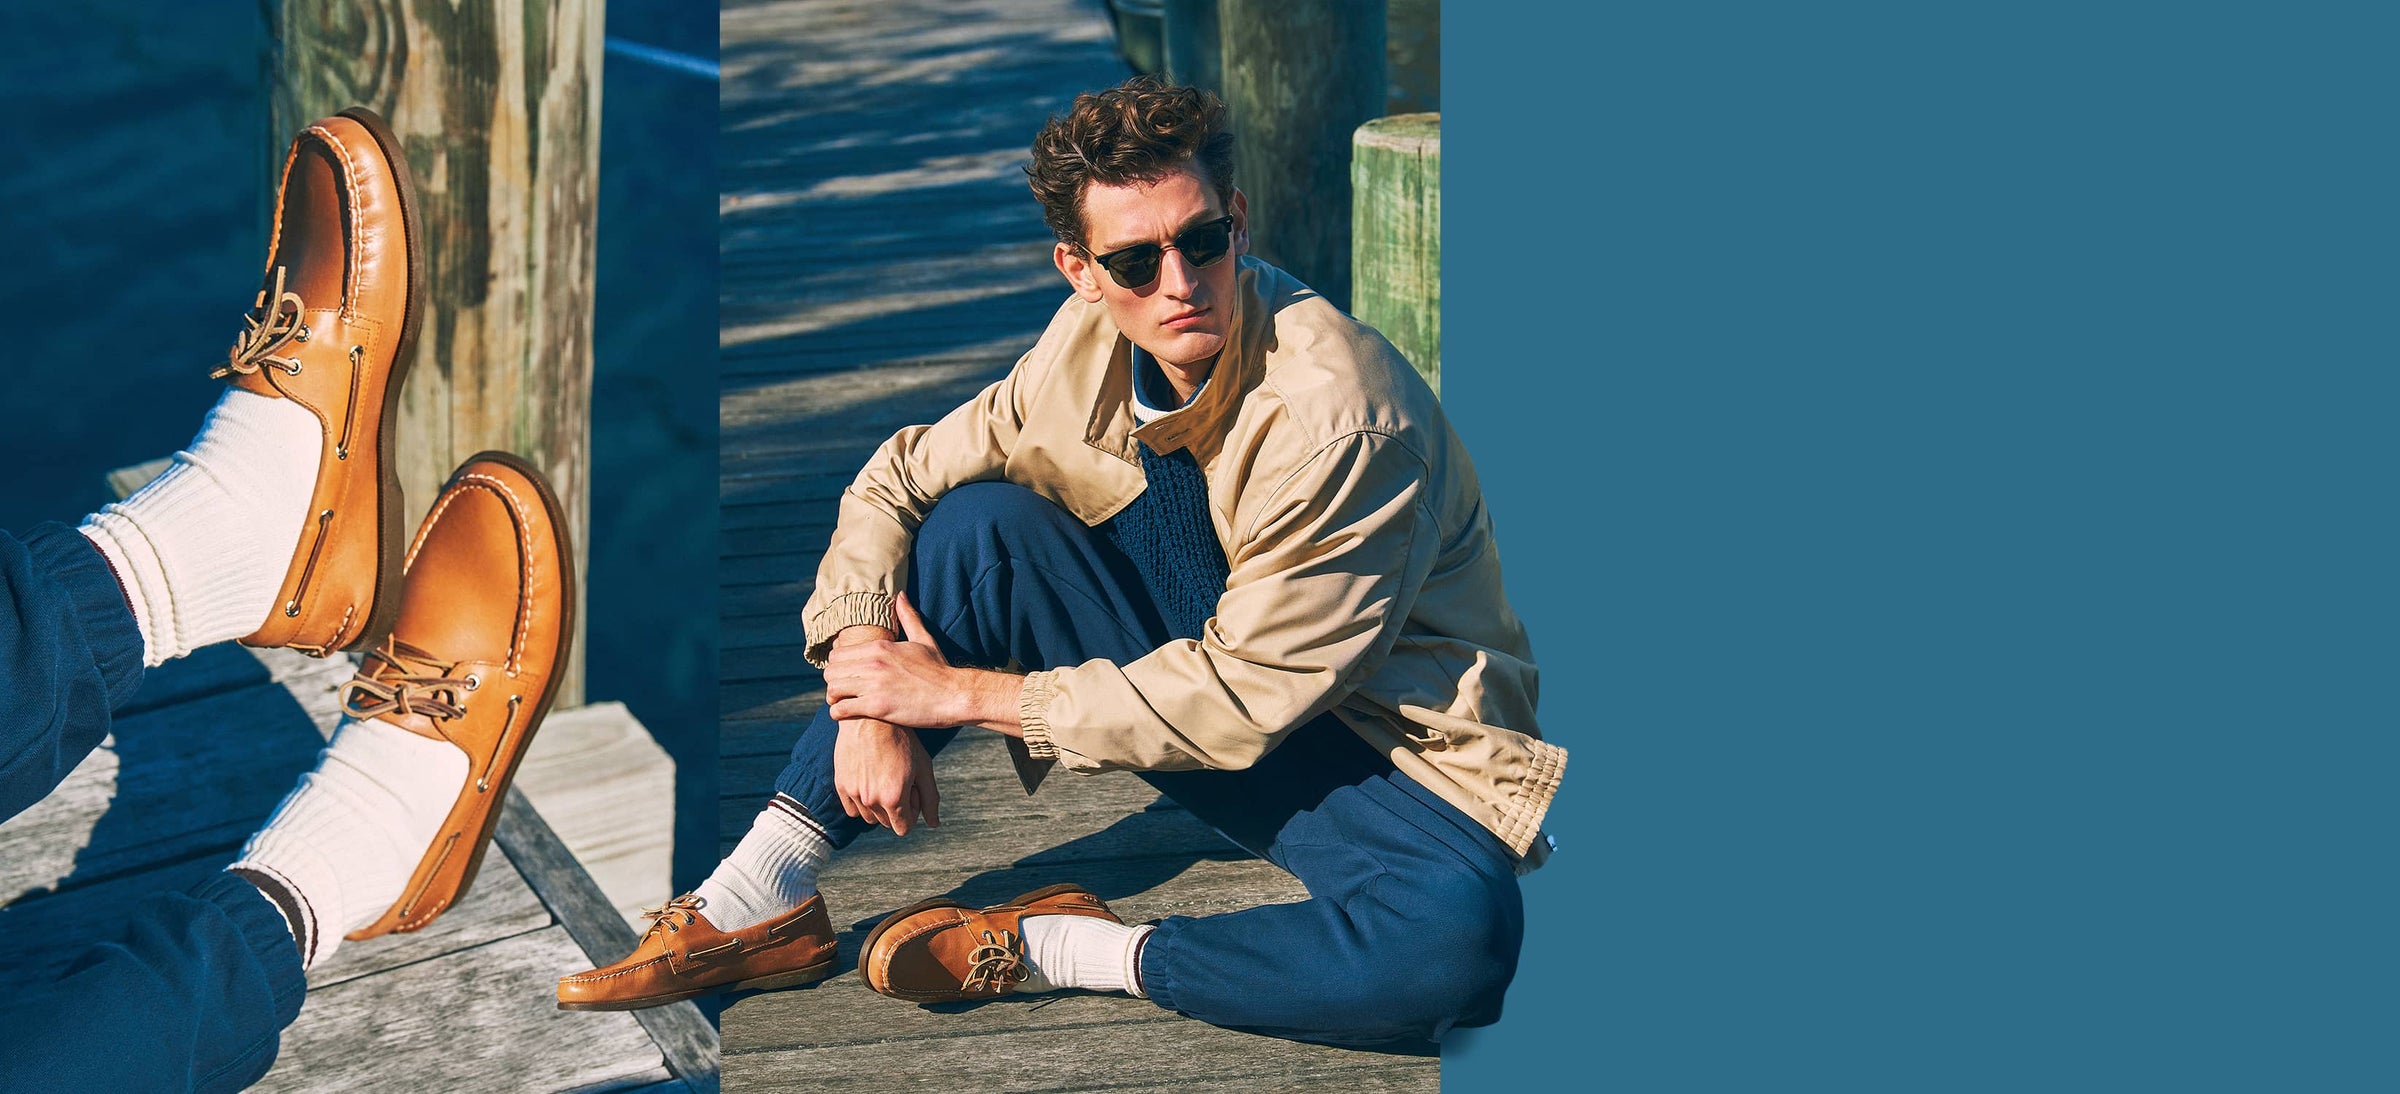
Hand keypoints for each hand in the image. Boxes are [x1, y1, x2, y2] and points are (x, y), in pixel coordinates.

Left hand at [824, 593, 964, 727]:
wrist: (954, 695)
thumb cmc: (940, 669)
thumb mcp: (924, 639)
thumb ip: (908, 617)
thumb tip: (900, 595)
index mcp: (880, 647)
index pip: (838, 653)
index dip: (838, 665)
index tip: (845, 673)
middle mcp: (873, 663)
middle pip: (831, 671)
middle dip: (834, 681)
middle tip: (842, 690)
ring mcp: (874, 685)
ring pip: (833, 689)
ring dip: (834, 698)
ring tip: (842, 702)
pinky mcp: (877, 707)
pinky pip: (841, 709)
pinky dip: (839, 713)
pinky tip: (847, 714)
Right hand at [832, 715, 939, 834]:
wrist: (871, 718)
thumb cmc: (902, 741)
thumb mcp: (923, 767)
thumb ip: (930, 799)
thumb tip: (934, 824)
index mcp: (894, 798)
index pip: (903, 828)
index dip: (911, 812)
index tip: (912, 792)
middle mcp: (871, 800)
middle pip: (886, 823)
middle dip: (896, 808)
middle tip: (899, 780)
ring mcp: (854, 793)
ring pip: (869, 817)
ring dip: (878, 806)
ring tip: (884, 778)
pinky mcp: (841, 785)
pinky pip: (852, 809)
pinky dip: (861, 801)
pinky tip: (869, 780)